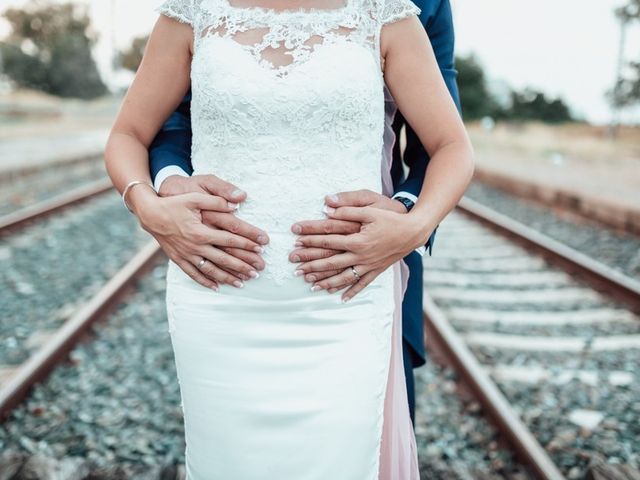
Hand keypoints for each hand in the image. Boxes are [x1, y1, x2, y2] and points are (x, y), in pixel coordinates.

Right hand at [134, 175, 269, 289]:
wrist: (150, 214)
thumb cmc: (174, 204)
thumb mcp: (195, 197)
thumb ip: (216, 201)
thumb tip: (237, 204)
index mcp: (201, 231)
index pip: (230, 239)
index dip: (248, 243)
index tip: (262, 247)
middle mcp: (195, 246)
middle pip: (224, 259)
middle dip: (243, 266)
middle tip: (259, 271)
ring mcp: (187, 255)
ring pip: (211, 270)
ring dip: (228, 277)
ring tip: (243, 283)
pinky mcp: (179, 260)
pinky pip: (194, 274)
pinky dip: (206, 281)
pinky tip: (217, 287)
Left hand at [289, 190, 426, 301]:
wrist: (414, 231)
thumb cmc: (391, 218)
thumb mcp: (370, 208)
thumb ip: (348, 208)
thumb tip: (326, 205)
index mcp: (357, 240)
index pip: (327, 240)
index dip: (310, 239)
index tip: (295, 239)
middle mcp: (361, 256)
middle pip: (331, 262)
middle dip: (311, 265)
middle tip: (294, 268)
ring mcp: (368, 265)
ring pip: (343, 277)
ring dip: (326, 281)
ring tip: (310, 285)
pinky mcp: (377, 270)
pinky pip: (362, 283)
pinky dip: (351, 291)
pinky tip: (341, 298)